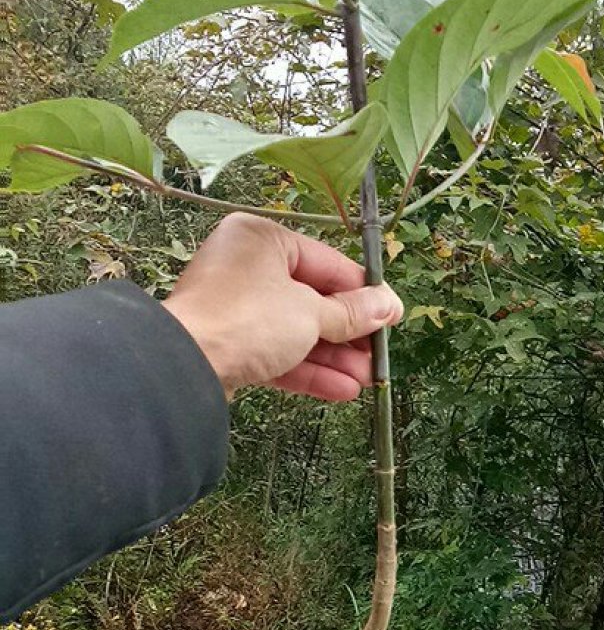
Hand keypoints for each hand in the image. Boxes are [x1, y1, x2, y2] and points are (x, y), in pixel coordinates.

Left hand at [163, 213, 402, 400]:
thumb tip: (388, 305)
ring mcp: (234, 308)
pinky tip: (341, 390)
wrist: (185, 367)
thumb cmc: (246, 320)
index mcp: (262, 239)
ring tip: (367, 380)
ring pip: (295, 331)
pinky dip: (308, 370)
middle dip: (348, 333)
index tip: (391, 316)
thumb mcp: (311, 313)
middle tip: (379, 355)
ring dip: (333, 357)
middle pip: (311, 300)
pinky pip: (277, 353)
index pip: (326, 263)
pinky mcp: (229, 345)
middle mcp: (245, 268)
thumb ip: (352, 312)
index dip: (363, 293)